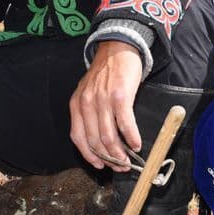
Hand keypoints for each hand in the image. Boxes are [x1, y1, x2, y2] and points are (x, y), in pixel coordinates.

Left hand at [69, 40, 143, 171]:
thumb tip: (99, 142)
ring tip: (129, 161)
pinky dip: (131, 138)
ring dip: (120, 153)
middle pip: (95, 141)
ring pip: (109, 136)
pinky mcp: (120, 96)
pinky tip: (136, 144)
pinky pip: (125, 124)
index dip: (90, 156)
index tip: (101, 165)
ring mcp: (103, 100)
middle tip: (120, 167)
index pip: (78, 138)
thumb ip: (88, 113)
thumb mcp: (87, 91)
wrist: (117, 48)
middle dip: (109, 159)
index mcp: (76, 104)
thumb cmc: (105, 72)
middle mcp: (87, 103)